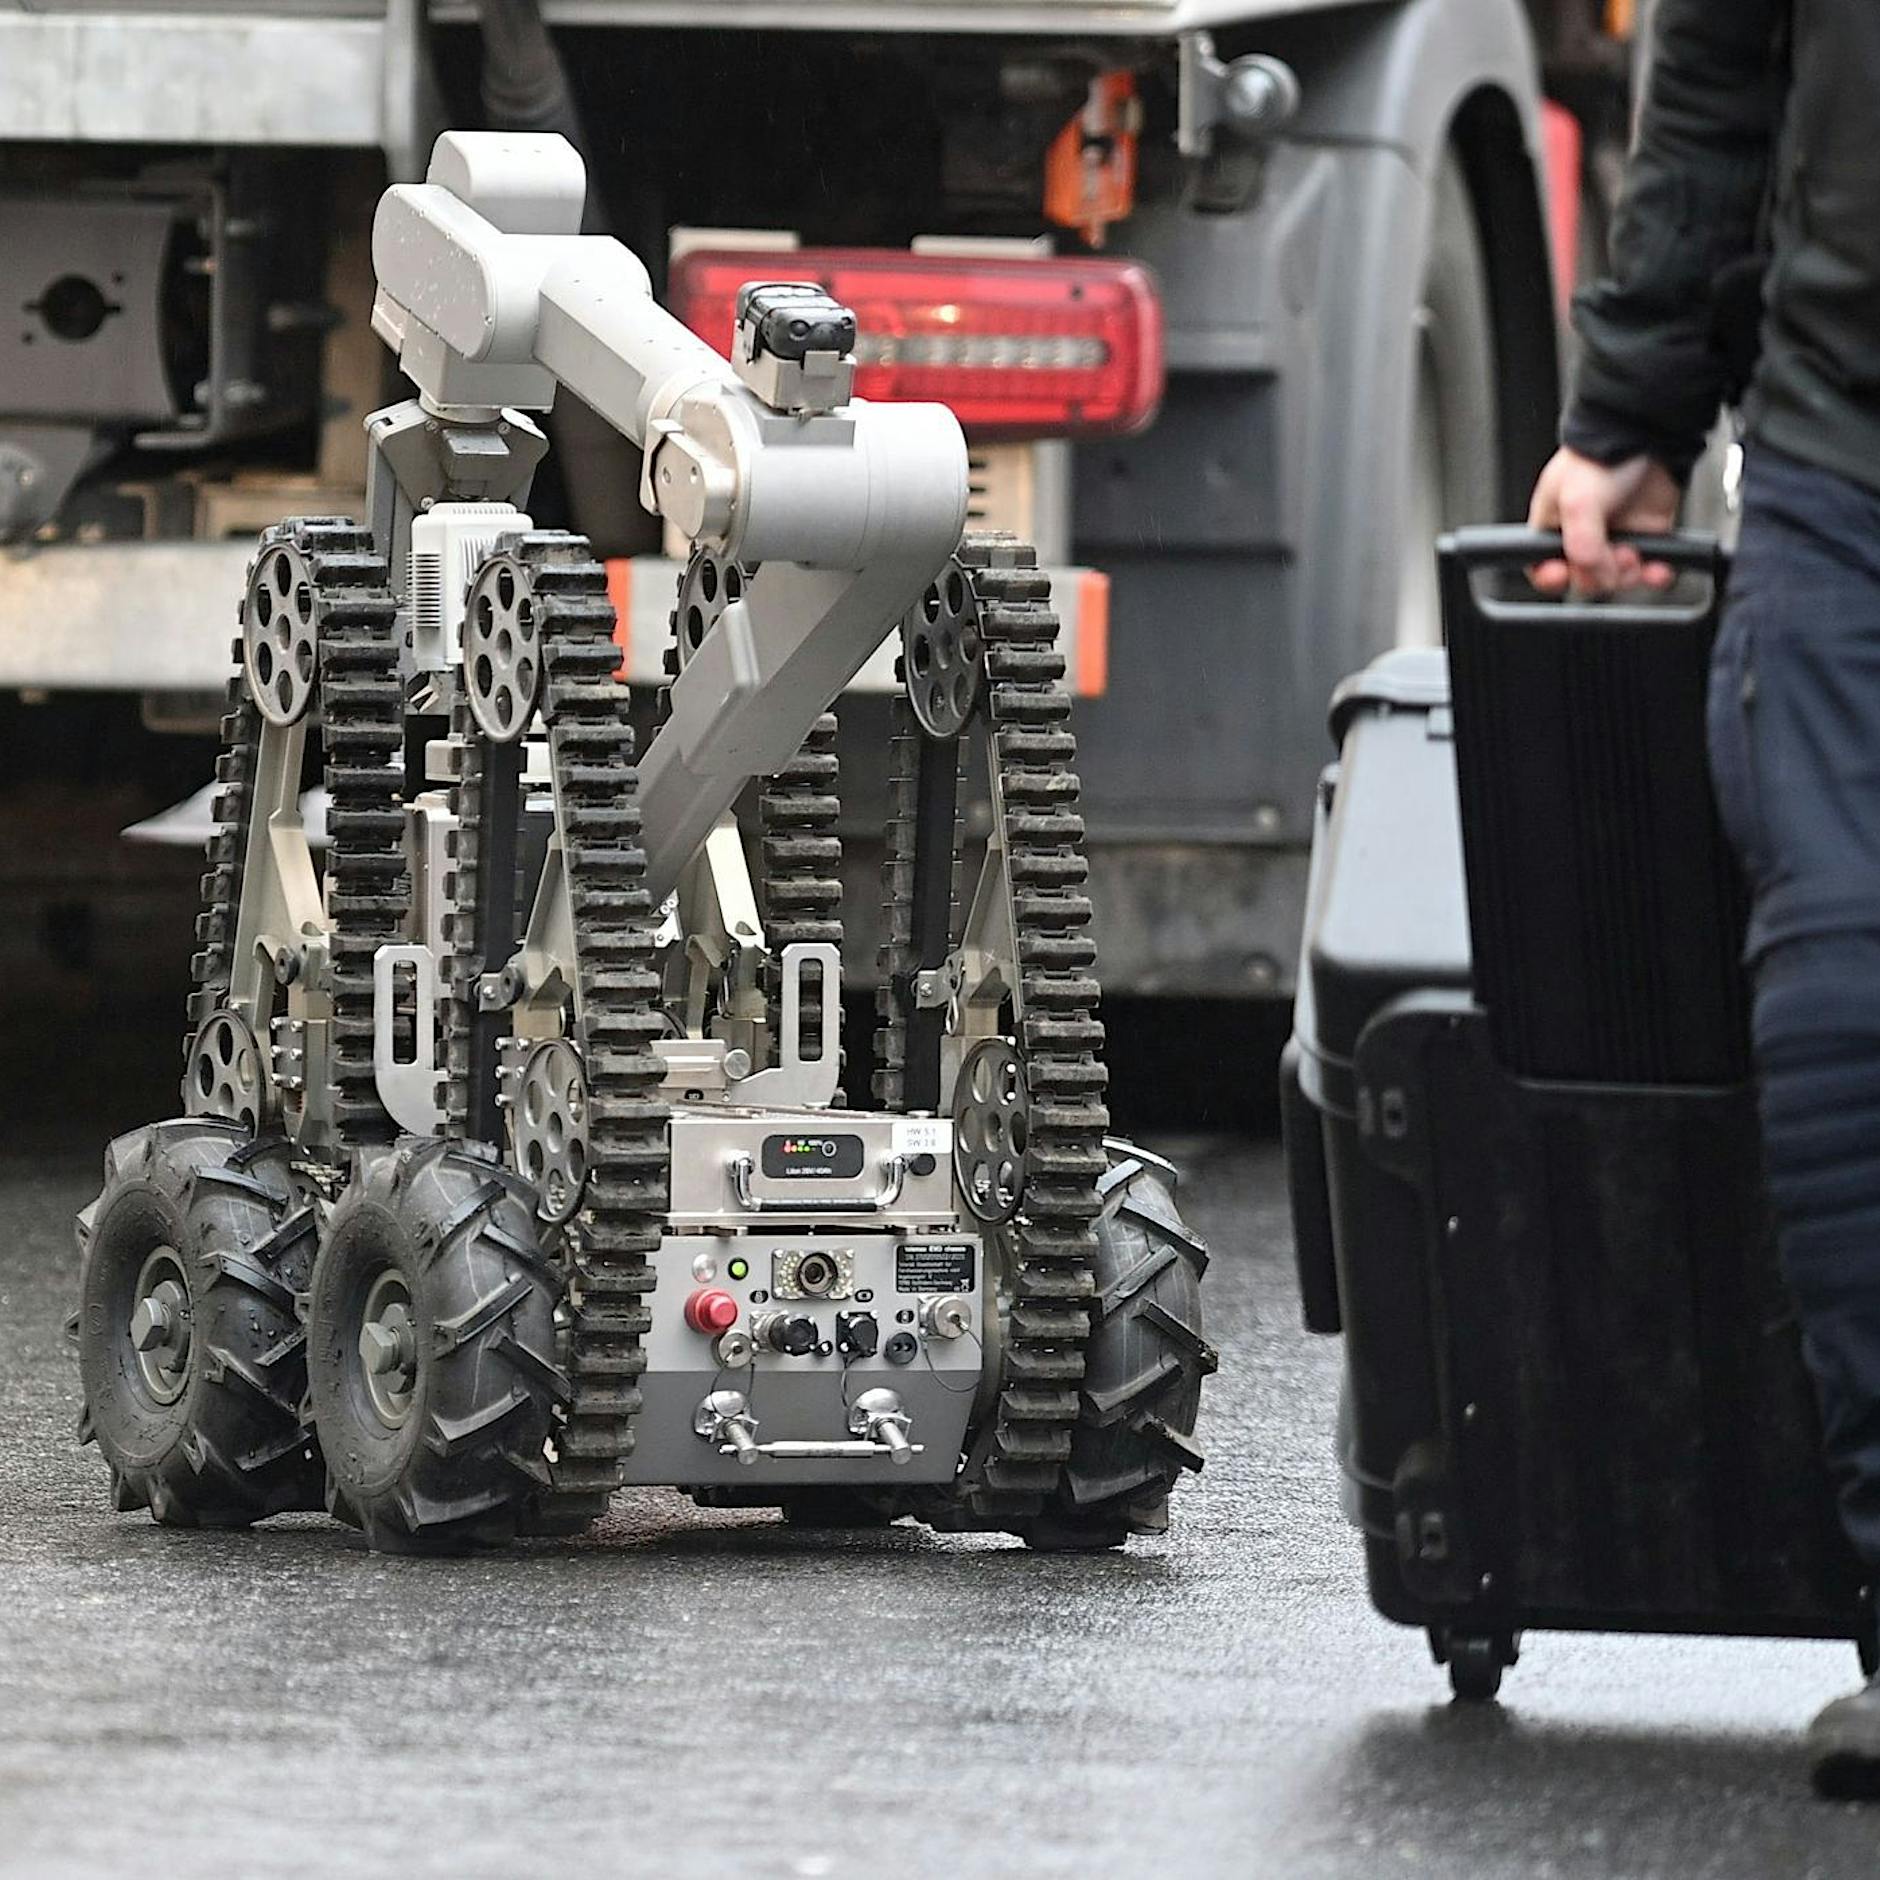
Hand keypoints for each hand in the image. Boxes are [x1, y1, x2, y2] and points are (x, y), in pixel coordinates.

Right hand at [1526, 447, 1681, 595]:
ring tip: (1633, 554)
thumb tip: (1596, 573)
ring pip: (1616, 577)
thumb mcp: (1577, 503)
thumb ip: (1581, 545)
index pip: (1542, 566)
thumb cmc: (1599, 457)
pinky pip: (1649, 568)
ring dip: (1627, 574)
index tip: (1564, 574)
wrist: (1646, 435)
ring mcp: (1615, 537)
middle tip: (1610, 556)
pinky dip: (1654, 574)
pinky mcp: (1644, 535)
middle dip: (1599, 575)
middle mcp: (1583, 535)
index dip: (1551, 578)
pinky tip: (1655, 569)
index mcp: (1553, 526)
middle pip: (1585, 578)